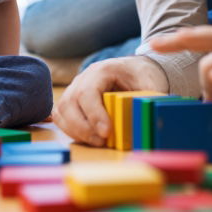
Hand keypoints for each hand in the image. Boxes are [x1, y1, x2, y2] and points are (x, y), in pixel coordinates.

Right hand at [53, 56, 168, 146]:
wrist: (133, 68)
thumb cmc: (141, 76)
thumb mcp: (150, 85)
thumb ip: (147, 102)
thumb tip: (148, 123)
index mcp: (102, 70)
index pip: (88, 92)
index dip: (94, 114)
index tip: (106, 133)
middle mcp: (83, 77)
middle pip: (69, 102)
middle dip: (83, 127)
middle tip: (102, 142)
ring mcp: (74, 88)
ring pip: (62, 110)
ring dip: (76, 131)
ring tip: (97, 142)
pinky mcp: (71, 100)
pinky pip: (61, 116)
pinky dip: (70, 130)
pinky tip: (88, 138)